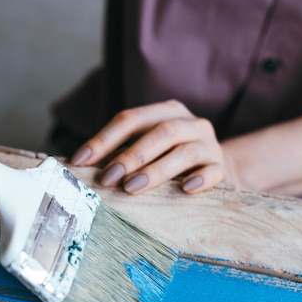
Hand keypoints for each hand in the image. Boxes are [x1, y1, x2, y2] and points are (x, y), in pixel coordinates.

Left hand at [70, 100, 229, 193]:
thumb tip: (80, 167)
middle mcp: (189, 122)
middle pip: (159, 132)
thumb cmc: (168, 160)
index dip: (103, 139)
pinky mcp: (221, 166)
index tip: (80, 161)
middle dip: (130, 156)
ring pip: (184, 152)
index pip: (130, 119)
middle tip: (108, 178)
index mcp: (166, 112)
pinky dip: (200, 179)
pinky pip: (212, 171)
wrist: (215, 170)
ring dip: (156, 170)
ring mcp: (208, 143)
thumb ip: (120, 152)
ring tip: (132, 188)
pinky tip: (184, 189)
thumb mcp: (146, 149)